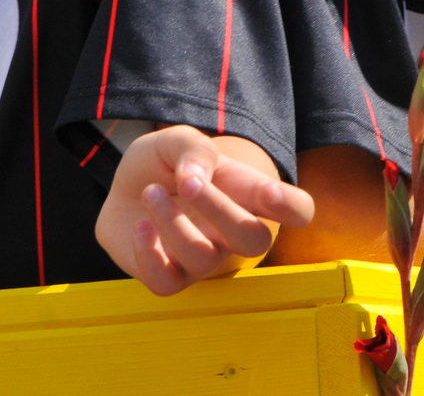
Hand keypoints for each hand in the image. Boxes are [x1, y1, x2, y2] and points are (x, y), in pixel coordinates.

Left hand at [96, 125, 314, 295]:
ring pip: (203, 258)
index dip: (292, 208)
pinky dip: (150, 255)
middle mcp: (233, 233)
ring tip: (150, 191)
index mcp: (248, 194)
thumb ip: (194, 149)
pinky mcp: (167, 275)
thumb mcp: (178, 140)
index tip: (268, 193)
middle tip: (189, 183)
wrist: (126, 186)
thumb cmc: (165, 164)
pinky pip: (166, 283)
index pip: (297, 210)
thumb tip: (196, 179)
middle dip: (220, 210)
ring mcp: (203, 258)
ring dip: (173, 222)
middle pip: (254, 241)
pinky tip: (140, 226)